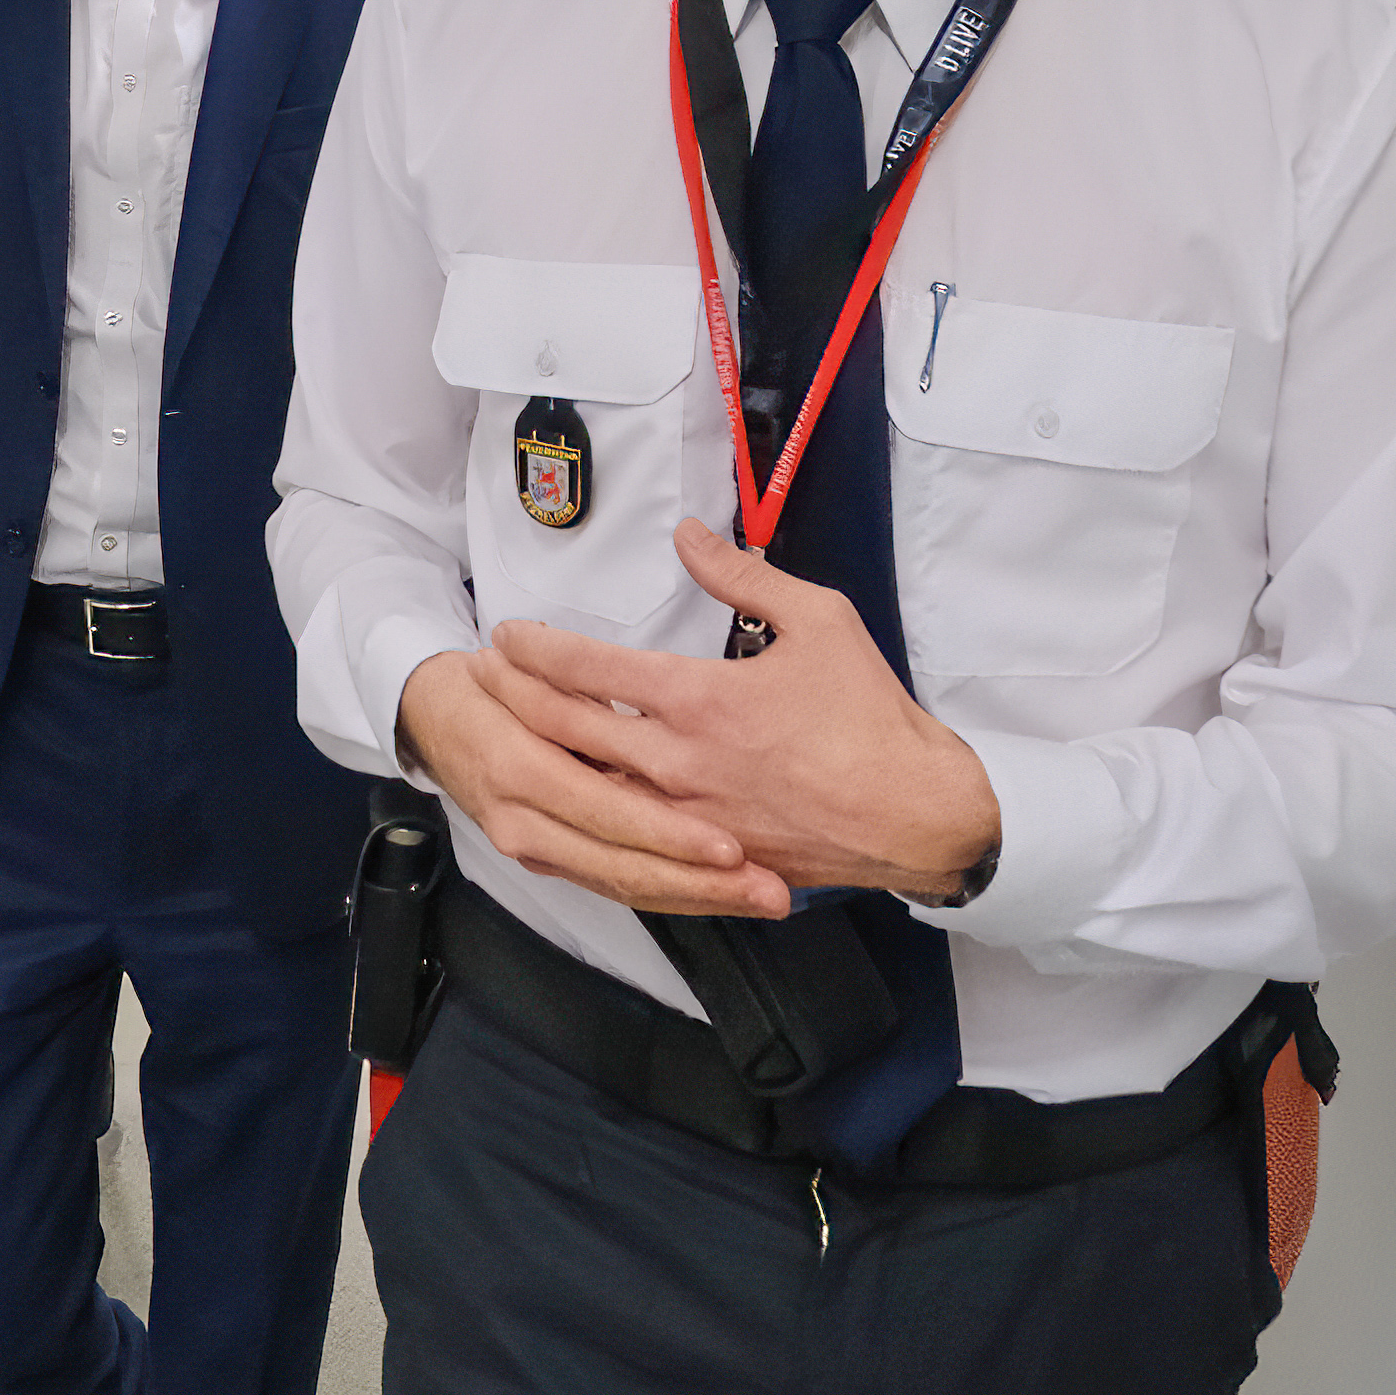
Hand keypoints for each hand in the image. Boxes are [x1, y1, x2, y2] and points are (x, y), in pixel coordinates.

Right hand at [400, 647, 784, 918]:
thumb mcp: (522, 665)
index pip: (608, 814)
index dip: (671, 836)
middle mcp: (526, 822)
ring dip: (699, 897)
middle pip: (626, 868)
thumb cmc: (483, 681)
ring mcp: (536, 848)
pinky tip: (723, 894)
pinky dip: (671, 892)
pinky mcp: (550, 858)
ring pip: (628, 886)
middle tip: (769, 889)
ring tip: (763, 896)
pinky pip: (617, 884)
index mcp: (520, 768)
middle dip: (702, 886)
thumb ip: (578, 678)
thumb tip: (630, 666)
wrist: (427, 717)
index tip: (733, 846)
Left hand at [449, 523, 1006, 907]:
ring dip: (535, 758)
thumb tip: (693, 536)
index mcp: (699, 700)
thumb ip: (744, 576)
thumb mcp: (819, 620)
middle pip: (565, 730)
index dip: (536, 650)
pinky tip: (558, 806)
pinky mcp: (700, 859)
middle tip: (481, 678)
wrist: (914, 815)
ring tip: (503, 734)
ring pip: (582, 790)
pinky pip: (621, 842)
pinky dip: (580, 821)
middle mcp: (677, 763)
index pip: (589, 671)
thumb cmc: (871, 720)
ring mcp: (684, 819)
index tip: (507, 636)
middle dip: (512, 698)